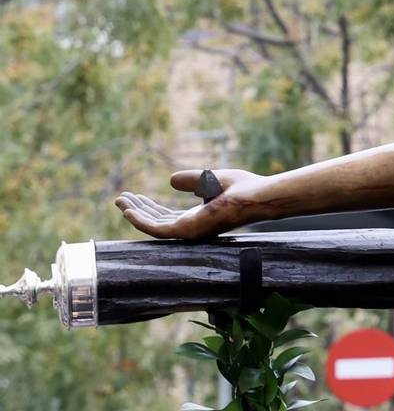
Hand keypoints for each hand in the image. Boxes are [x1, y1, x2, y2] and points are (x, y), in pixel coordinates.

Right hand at [115, 168, 265, 239]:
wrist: (256, 195)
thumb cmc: (243, 188)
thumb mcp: (209, 179)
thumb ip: (191, 181)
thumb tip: (170, 181)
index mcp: (199, 217)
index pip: (167, 216)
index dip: (149, 207)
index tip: (134, 196)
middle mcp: (193, 227)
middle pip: (157, 221)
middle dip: (138, 210)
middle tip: (121, 199)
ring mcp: (190, 231)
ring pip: (153, 226)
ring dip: (135, 214)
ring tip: (120, 201)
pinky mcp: (187, 230)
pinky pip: (157, 230)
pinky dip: (140, 221)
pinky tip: (128, 210)